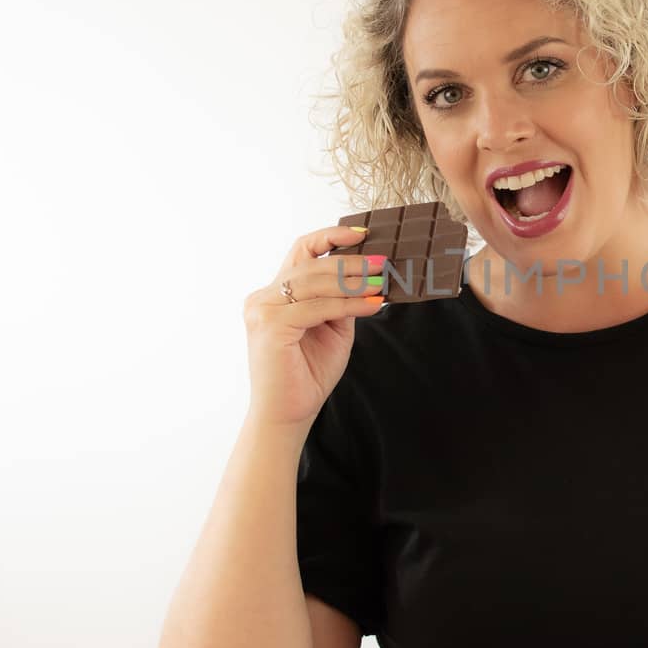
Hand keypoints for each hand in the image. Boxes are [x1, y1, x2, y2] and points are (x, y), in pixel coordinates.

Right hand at [242, 225, 384, 426]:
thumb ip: (341, 302)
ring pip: (314, 283)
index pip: (301, 252)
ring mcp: (262, 311)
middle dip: (351, 262)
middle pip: (311, 265)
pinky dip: (349, 304)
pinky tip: (373, 304)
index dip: (330, 237)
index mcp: (274, 294)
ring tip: (382, 281)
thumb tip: (369, 277)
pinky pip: (317, 308)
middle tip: (384, 263)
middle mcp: (263, 298)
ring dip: (353, 281)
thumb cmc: (307, 374)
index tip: (362, 233)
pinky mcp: (270, 326)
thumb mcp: (332, 328)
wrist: (288, 414)